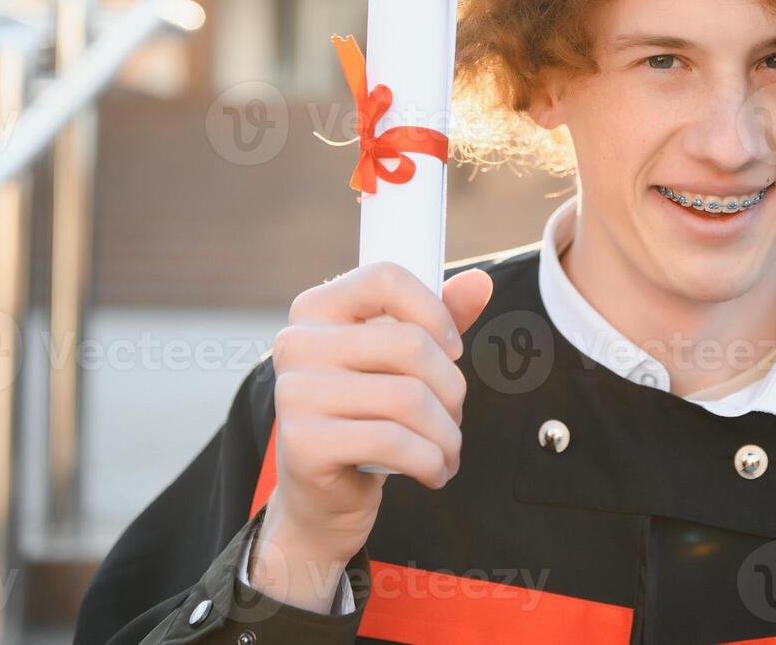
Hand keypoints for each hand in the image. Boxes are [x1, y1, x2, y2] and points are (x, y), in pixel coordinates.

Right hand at [248, 262, 493, 610]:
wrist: (322, 497)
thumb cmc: (365, 417)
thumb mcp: (399, 363)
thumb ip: (436, 319)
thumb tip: (480, 284)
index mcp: (317, 309)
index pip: (386, 278)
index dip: (435, 312)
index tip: (453, 349)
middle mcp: (297, 344)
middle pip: (409, 343)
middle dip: (452, 387)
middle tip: (454, 415)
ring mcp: (295, 393)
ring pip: (409, 398)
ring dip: (447, 433)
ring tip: (448, 449)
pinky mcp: (303, 443)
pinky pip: (393, 442)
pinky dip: (430, 462)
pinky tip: (434, 472)